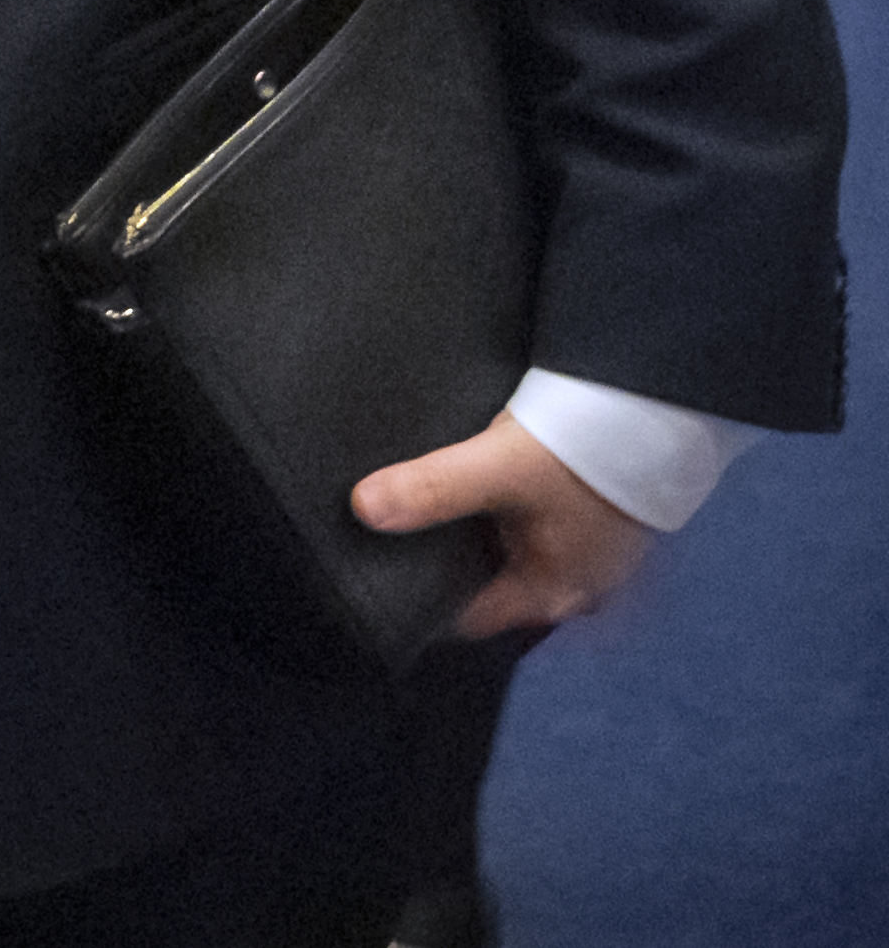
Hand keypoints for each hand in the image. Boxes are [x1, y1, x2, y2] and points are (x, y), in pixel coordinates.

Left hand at [354, 406, 653, 635]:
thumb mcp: (498, 468)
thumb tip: (366, 509)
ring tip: (440, 498)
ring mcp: (595, 549)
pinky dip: (511, 508)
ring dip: (484, 530)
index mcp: (557, 591)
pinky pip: (541, 522)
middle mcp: (580, 582)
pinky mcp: (602, 514)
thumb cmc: (590, 448)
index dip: (427, 597)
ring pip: (517, 551)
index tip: (383, 572)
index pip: (474, 617)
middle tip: (401, 527)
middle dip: (453, 559)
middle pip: (494, 583)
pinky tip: (488, 479)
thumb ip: (432, 490)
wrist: (655, 403)